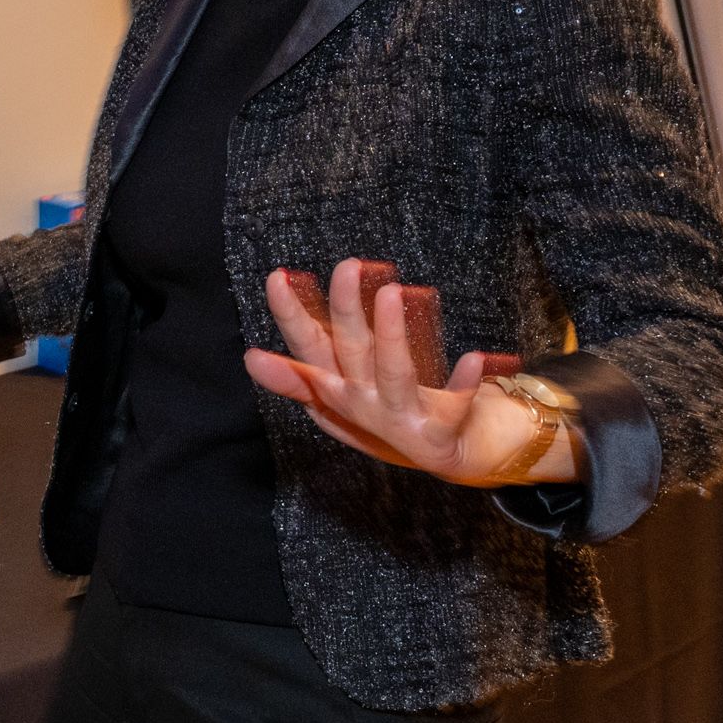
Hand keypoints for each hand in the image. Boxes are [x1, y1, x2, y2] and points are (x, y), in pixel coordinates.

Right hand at [246, 260, 578, 487]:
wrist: (450, 455)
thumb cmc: (393, 413)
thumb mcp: (340, 396)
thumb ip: (299, 378)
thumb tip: (249, 358)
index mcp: (338, 388)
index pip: (309, 346)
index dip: (292, 315)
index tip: (277, 279)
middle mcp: (362, 405)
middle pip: (351, 352)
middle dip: (347, 311)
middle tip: (347, 267)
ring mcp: (399, 422)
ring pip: (393, 377)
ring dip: (392, 338)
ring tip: (392, 294)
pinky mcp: (439, 435)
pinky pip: (453, 407)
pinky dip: (462, 385)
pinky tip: (474, 358)